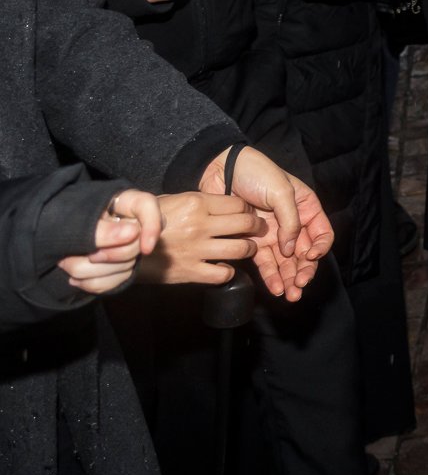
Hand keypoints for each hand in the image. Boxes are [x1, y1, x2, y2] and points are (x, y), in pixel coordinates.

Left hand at [58, 190, 160, 294]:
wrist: (50, 239)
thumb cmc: (63, 221)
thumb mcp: (76, 220)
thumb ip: (101, 228)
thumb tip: (132, 233)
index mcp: (124, 202)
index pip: (148, 206)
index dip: (152, 226)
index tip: (146, 249)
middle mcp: (132, 224)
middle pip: (136, 243)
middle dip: (111, 255)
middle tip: (88, 255)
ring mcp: (128, 247)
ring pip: (125, 267)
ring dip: (93, 271)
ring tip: (67, 264)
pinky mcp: (120, 268)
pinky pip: (114, 282)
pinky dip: (92, 283)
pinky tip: (75, 279)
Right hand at [135, 192, 258, 284]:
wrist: (121, 246)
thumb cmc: (146, 222)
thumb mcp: (170, 200)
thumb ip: (198, 202)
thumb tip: (222, 202)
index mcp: (196, 204)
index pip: (238, 204)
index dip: (247, 208)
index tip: (248, 213)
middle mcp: (199, 225)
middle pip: (245, 224)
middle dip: (257, 227)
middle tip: (258, 229)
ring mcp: (196, 250)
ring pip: (241, 249)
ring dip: (249, 249)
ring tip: (247, 247)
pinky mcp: (190, 272)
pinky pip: (223, 273)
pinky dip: (228, 272)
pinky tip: (225, 268)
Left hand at [198, 146, 333, 298]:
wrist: (223, 170)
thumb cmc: (258, 174)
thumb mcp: (282, 192)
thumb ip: (291, 221)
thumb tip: (291, 250)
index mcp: (307, 208)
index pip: (321, 233)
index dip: (320, 248)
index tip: (310, 256)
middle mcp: (293, 224)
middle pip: (305, 253)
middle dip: (304, 271)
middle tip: (300, 286)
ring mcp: (273, 235)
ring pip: (286, 262)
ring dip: (290, 279)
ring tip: (290, 295)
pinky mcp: (253, 242)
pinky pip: (266, 263)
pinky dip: (272, 276)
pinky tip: (276, 288)